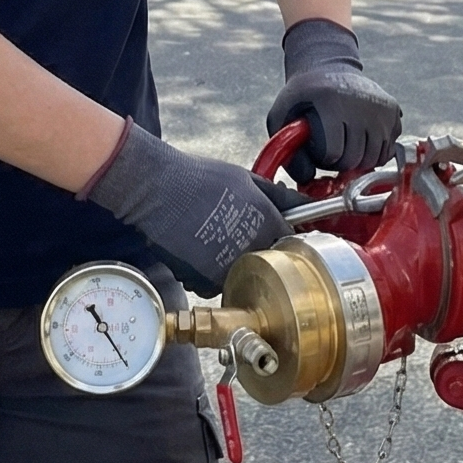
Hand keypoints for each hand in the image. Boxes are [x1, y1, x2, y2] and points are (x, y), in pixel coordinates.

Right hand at [79, 121, 289, 293]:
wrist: (158, 189)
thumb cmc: (200, 179)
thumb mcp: (247, 178)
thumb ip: (278, 196)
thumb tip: (303, 203)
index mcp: (267, 224)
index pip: (289, 241)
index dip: (279, 236)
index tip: (269, 232)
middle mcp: (252, 251)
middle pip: (265, 261)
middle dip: (255, 250)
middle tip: (235, 233)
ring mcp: (227, 269)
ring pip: (239, 275)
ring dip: (231, 264)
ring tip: (213, 240)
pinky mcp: (202, 281)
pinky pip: (213, 284)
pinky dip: (208, 273)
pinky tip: (197, 251)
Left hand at [265, 18, 401, 180]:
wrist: (328, 67)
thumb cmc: (302, 96)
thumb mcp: (281, 115)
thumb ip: (284, 148)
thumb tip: (305, 178)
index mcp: (333, 103)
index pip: (333, 154)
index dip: (322, 158)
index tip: (317, 147)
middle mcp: (362, 104)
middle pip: (356, 160)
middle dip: (340, 162)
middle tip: (331, 147)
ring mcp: (381, 108)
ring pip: (374, 159)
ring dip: (358, 160)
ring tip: (345, 144)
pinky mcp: (394, 110)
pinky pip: (388, 150)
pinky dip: (374, 153)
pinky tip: (361, 140)